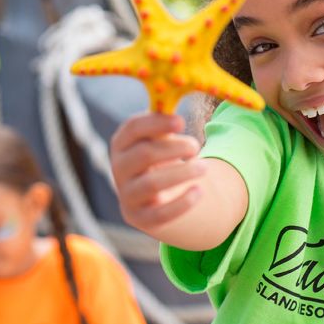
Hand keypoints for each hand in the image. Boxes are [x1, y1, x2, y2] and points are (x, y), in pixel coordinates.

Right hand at [110, 112, 206, 241]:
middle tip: (196, 146)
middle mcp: (119, 169)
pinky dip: (182, 203)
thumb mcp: (158, 138)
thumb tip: (175, 106)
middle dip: (174, 148)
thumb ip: (164, 124)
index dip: (156, 123)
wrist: (152, 197)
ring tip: (205, 167)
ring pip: (151, 184)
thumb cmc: (158, 158)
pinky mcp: (139, 218)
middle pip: (143, 155)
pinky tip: (200, 192)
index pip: (133, 129)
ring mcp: (127, 195)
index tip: (181, 121)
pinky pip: (159, 214)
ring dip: (182, 173)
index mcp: (121, 144)